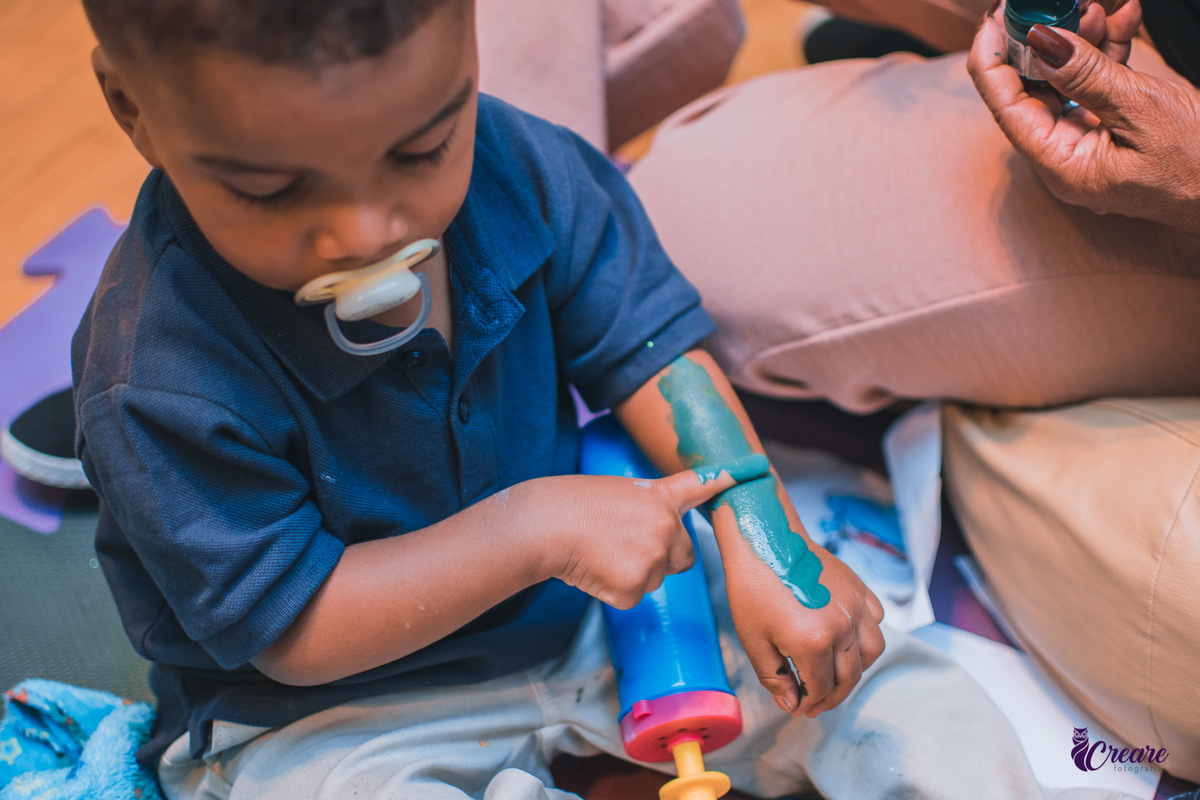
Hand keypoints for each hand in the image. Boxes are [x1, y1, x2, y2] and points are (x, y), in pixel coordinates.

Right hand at [536, 464, 759, 609]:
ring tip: (600, 552)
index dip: (730, 477)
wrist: (545, 525)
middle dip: (662, 557)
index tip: (757, 467)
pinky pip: (632, 596)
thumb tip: (653, 539)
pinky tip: (594, 569)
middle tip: (622, 545)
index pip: (701, 486)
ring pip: (656, 578)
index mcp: (659, 497)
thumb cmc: (571, 505)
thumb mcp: (617, 494)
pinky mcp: (635, 588)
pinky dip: (613, 589)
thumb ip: (645, 511)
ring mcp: (652, 559)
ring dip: (633, 573)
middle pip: (683, 556)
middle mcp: (665, 527)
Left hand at [714, 499, 885, 716]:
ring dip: (854, 672)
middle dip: (831, 696)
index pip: (820, 687)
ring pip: (871, 653)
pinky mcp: (860, 589)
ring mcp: (856, 606)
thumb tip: (792, 704)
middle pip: (848, 677)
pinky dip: (866, 639)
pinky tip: (846, 642)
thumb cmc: (753, 586)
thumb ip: (775, 677)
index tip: (798, 707)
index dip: (809, 703)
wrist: (765, 539)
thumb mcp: (753, 638)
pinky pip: (875, 623)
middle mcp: (842, 626)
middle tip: (814, 702)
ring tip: (833, 676)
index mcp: (813, 641)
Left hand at [968, 0, 1199, 232]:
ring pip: (1063, 81)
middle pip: (1031, 90)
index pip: (1005, 106)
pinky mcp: (1110, 128)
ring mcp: (1086, 142)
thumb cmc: (1198, 165)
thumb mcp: (1142, 110)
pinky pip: (1095, 84)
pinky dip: (1106, 51)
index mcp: (1060, 164)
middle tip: (1054, 3)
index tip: (996, 16)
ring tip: (1096, 6)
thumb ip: (1087, 76)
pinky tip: (1122, 19)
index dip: (994, 58)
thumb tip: (1041, 41)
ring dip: (1078, 39)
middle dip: (1042, 40)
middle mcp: (1063, 156)